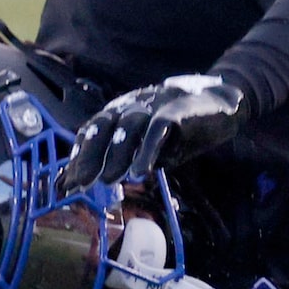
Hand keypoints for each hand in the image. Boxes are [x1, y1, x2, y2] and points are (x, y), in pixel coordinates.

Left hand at [59, 74, 244, 191]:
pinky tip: (141, 172)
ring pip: (128, 126)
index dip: (78, 155)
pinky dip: (147, 150)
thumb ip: (127, 159)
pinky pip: (158, 128)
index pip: (92, 131)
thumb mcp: (149, 148)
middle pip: (103, 126)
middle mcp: (133, 104)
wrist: (222, 105)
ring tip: (109, 181)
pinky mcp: (177, 109)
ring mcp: (155, 104)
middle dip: (90, 156)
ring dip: (116, 155)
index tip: (65, 183)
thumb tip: (97, 182)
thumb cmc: (180, 130)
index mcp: (122, 111)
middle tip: (80, 184)